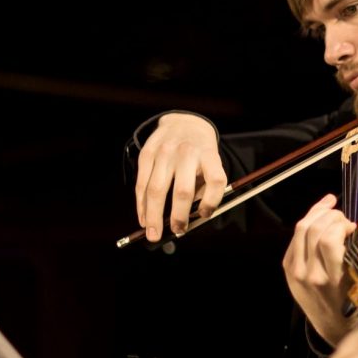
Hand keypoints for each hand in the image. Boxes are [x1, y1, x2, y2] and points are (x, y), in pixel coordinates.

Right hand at [134, 113, 227, 240]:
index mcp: (208, 154)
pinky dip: (141, 205)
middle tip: (177, 231)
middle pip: (183, 191)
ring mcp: (164, 152)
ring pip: (156, 190)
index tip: (205, 215)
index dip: (212, 201)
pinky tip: (143, 218)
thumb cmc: (200, 151)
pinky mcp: (146, 154)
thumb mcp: (211, 162)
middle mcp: (186, 152)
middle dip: (179, 216)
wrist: (183, 122)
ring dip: (154, 216)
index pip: (215, 180)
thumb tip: (192, 218)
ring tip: (153, 234)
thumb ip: (205, 187)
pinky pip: (141, 184)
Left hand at [284, 195, 357, 347]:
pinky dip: (307, 224)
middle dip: (330, 216)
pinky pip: (294, 239)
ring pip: (300, 230)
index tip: (353, 227)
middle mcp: (310, 274)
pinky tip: (318, 219)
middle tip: (343, 219)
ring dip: (317, 214)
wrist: (334, 328)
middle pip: (313, 230)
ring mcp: (296, 272)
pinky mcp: (288, 270)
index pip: (328, 239)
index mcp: (332, 279)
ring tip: (331, 211)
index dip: (341, 224)